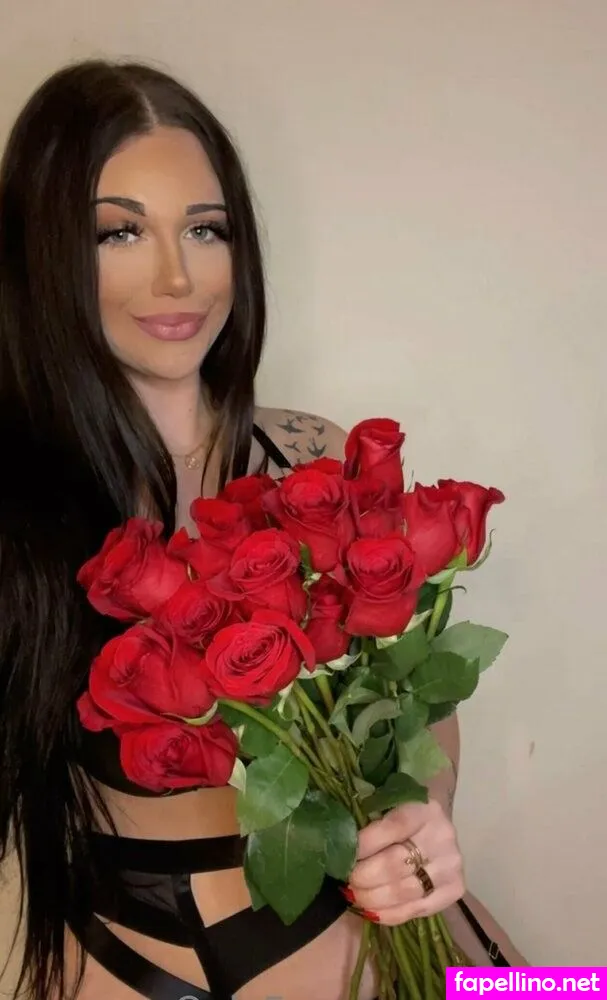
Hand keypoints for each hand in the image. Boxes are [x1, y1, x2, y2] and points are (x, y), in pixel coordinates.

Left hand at [345, 799, 464, 925]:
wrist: (436, 826)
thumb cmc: (404, 814)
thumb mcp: (389, 805)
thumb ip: (368, 818)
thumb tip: (340, 842)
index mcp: (424, 809)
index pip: (392, 828)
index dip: (364, 844)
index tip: (344, 855)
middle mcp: (442, 837)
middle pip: (395, 864)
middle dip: (363, 876)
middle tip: (346, 879)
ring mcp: (450, 866)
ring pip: (403, 891)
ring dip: (372, 897)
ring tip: (353, 895)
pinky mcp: (454, 890)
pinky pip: (415, 909)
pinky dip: (388, 914)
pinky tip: (370, 910)